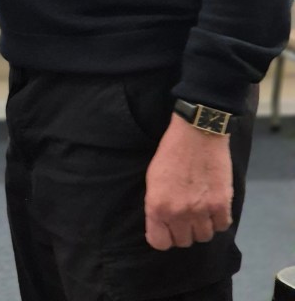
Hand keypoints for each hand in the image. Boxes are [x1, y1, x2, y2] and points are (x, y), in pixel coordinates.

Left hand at [144, 114, 232, 249]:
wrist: (197, 132)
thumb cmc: (171, 151)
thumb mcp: (153, 178)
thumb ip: (157, 204)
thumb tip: (162, 224)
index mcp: (157, 206)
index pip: (159, 243)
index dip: (163, 237)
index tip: (167, 229)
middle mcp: (178, 213)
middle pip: (183, 241)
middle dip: (183, 230)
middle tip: (185, 215)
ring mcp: (201, 211)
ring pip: (204, 237)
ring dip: (202, 226)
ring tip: (201, 209)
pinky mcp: (222, 205)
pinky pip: (222, 226)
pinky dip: (218, 219)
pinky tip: (214, 206)